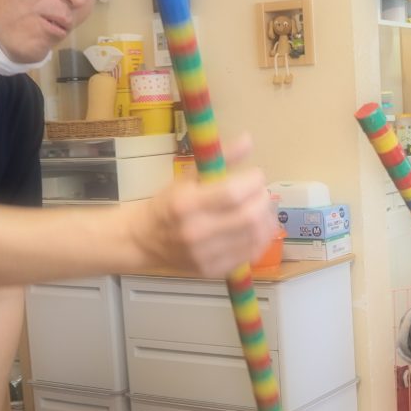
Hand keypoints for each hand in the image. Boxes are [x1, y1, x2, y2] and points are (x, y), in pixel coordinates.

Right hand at [139, 134, 277, 276]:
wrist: (144, 240)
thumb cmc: (169, 203)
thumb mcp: (188, 176)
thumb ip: (220, 158)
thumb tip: (249, 140)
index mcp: (186, 204)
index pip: (233, 193)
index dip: (253, 182)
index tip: (256, 174)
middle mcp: (196, 232)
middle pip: (248, 216)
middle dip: (263, 199)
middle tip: (261, 192)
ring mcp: (205, 255)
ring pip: (254, 236)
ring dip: (266, 218)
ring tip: (262, 208)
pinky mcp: (213, 271)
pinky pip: (250, 254)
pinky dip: (261, 238)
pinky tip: (258, 228)